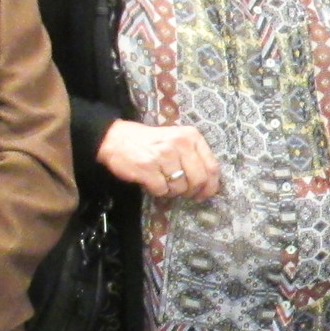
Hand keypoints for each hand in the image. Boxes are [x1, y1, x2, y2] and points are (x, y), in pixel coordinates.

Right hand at [98, 119, 221, 199]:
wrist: (117, 138)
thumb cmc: (151, 142)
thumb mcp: (177, 140)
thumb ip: (194, 157)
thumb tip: (208, 185)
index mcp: (191, 136)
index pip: (212, 166)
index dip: (211, 186)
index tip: (205, 194)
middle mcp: (180, 144)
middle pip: (199, 180)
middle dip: (192, 191)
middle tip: (183, 192)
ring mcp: (163, 155)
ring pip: (180, 187)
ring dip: (172, 190)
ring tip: (162, 180)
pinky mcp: (148, 167)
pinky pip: (162, 190)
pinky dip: (158, 191)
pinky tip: (151, 181)